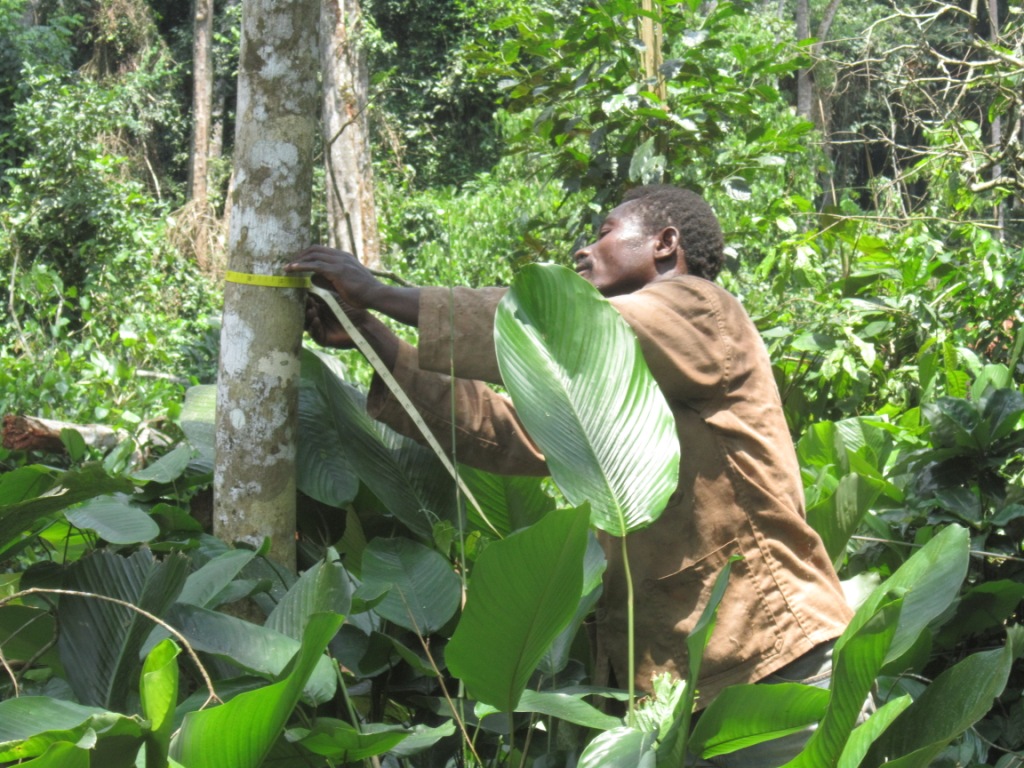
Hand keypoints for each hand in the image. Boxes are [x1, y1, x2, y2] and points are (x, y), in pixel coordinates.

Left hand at [287, 245, 421, 326]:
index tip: (297, 262)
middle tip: (288, 264)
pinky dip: (300, 266)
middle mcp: (341, 256)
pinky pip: (314, 265)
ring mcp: (339, 262)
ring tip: (286, 268)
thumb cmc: (363, 293)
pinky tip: (291, 270)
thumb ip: (328, 278)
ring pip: (313, 255)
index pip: (321, 250)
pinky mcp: (337, 270)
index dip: (307, 255)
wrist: (376, 295)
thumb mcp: (344, 283)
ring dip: (297, 261)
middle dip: (300, 255)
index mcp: (344, 257)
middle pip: (314, 249)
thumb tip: (312, 277)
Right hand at [304, 293, 367, 348]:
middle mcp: (318, 319)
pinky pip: (315, 334)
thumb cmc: (351, 309)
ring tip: (311, 311)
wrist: (363, 323)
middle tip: (307, 302)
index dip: (306, 300)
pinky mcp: (323, 339)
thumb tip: (309, 285)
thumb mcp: (336, 299)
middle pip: (305, 314)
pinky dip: (314, 327)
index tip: (304, 293)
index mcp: (319, 309)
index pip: (308, 305)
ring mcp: (319, 329)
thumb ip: (323, 294)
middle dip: (305, 308)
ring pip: (308, 324)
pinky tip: (316, 320)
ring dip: (308, 317)